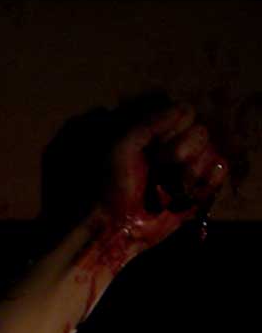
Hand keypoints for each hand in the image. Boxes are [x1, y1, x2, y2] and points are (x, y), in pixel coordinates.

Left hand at [99, 102, 228, 249]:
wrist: (117, 225)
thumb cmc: (113, 186)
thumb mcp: (122, 148)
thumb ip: (149, 124)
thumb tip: (183, 107)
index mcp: (157, 134)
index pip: (186, 114)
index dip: (174, 129)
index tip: (154, 146)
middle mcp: (176, 146)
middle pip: (201, 133)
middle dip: (181, 152)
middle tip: (159, 168)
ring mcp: (189, 168)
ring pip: (211, 152)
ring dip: (190, 171)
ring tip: (167, 187)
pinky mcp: (199, 188)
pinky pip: (220, 171)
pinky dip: (208, 180)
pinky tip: (188, 192)